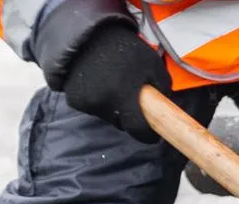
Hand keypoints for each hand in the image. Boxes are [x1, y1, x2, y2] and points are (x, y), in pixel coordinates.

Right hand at [61, 22, 169, 142]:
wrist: (87, 34)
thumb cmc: (125, 48)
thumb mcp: (153, 65)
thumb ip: (162, 89)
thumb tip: (165, 111)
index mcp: (124, 95)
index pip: (138, 131)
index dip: (148, 134)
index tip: (152, 132)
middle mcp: (102, 102)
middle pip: (122, 124)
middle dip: (130, 116)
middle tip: (131, 96)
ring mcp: (86, 102)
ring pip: (107, 117)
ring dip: (113, 107)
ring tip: (113, 83)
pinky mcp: (74, 100)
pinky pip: (93, 108)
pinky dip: (98, 101)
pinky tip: (99, 83)